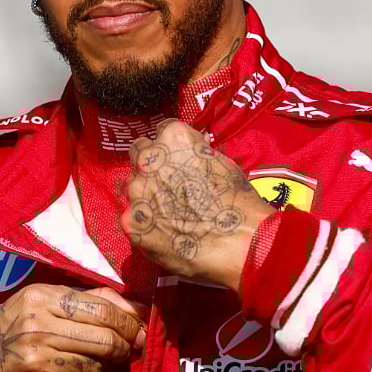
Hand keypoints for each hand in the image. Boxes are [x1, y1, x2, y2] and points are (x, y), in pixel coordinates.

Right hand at [0, 284, 146, 371]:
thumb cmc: (14, 328)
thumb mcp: (41, 302)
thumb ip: (86, 299)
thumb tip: (137, 308)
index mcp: (40, 299)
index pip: (101, 308)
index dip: (129, 320)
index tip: (140, 326)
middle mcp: (38, 328)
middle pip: (105, 337)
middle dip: (125, 344)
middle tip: (129, 347)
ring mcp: (39, 361)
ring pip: (99, 363)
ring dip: (106, 364)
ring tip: (97, 360)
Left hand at [121, 119, 274, 289]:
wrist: (239, 240)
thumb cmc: (237, 200)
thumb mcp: (221, 162)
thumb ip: (195, 153)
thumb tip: (189, 153)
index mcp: (172, 138)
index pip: (162, 131)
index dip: (172, 148)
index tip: (179, 161)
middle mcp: (149, 160)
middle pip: (140, 154)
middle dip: (153, 166)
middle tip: (170, 185)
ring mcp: (137, 191)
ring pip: (134, 187)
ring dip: (147, 195)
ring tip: (171, 213)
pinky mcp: (132, 222)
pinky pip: (132, 218)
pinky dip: (145, 224)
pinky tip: (164, 233)